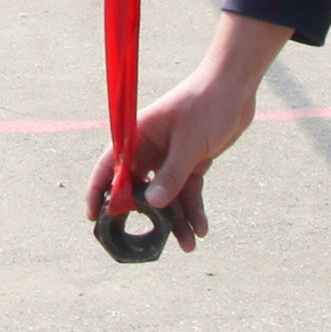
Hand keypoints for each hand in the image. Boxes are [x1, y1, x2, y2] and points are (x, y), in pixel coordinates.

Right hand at [87, 48, 272, 251]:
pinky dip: (193, 208)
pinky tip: (201, 228)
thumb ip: (171, 175)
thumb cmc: (206, 105)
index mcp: (137, 136)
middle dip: (147, 216)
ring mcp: (170, 156)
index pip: (111, 166)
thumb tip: (152, 204)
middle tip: (150, 243)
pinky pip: (187, 191)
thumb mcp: (189, 144)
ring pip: (167, 194)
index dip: (99, 192)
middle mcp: (150, 148)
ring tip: (189, 245)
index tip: (94, 217)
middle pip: (140, 187)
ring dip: (177, 219)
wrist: (236, 86)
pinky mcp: (191, 161)